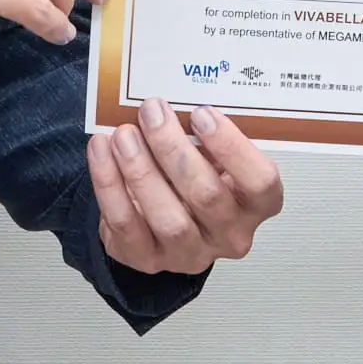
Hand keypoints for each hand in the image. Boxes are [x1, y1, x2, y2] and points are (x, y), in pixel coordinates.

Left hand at [87, 98, 285, 275]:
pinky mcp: (147, 260)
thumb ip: (205, 134)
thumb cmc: (194, 176)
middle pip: (208, 196)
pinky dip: (110, 184)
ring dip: (141, 169)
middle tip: (152, 112)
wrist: (161, 218)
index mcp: (256, 204)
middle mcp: (230, 234)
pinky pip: (126, 225)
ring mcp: (189, 253)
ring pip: (168, 218)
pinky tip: (102, 151)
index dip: (232, 147)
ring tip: (124, 134)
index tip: (201, 114)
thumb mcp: (212, 154)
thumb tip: (175, 102)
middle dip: (174, 149)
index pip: (260, 182)